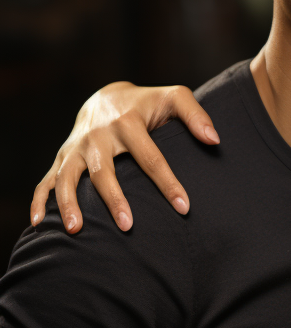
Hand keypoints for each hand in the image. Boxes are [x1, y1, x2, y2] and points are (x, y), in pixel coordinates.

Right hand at [30, 82, 217, 234]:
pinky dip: (39, 201)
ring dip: (70, 204)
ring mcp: (76, 148)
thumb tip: (215, 140)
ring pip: (68, 177)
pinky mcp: (62, 158)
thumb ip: (196, 116)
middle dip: (115, 199)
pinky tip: (39, 225)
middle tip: (128, 227)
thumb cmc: (147, 104)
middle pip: (105, 171)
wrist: (107, 97)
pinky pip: (45, 181)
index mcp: (128, 122)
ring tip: (77, 230)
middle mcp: (98, 136)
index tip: (184, 208)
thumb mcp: (173, 98)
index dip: (168, 183)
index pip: (151, 157)